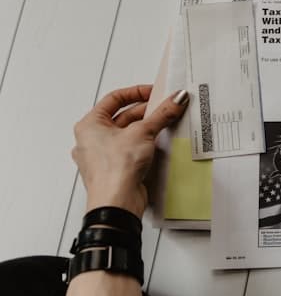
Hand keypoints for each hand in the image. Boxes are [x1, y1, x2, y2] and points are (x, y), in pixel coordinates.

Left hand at [72, 85, 188, 216]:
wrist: (116, 203)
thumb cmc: (114, 170)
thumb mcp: (143, 132)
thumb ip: (162, 114)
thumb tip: (175, 100)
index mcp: (89, 125)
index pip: (114, 99)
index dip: (136, 92)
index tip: (154, 92)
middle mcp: (93, 139)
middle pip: (123, 117)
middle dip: (146, 112)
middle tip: (166, 108)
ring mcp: (104, 156)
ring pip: (128, 134)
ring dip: (147, 128)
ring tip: (165, 124)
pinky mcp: (117, 169)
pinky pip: (132, 150)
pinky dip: (145, 144)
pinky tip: (158, 144)